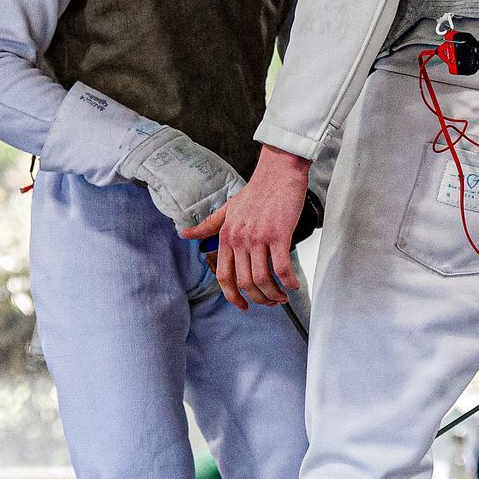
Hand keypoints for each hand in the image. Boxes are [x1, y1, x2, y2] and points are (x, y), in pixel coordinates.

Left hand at [182, 144, 309, 307]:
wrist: (278, 172)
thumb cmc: (257, 191)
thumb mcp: (227, 209)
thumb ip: (208, 226)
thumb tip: (185, 235)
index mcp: (226, 236)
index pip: (223, 276)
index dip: (233, 297)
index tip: (243, 306)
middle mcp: (239, 239)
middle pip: (245, 283)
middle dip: (259, 300)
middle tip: (271, 302)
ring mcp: (258, 238)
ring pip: (262, 280)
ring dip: (274, 295)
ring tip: (283, 296)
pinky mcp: (278, 235)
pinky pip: (282, 268)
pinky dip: (289, 282)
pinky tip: (293, 284)